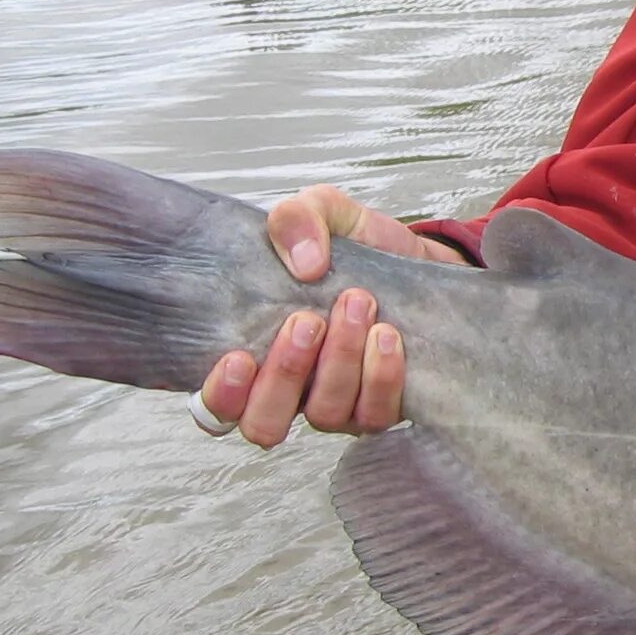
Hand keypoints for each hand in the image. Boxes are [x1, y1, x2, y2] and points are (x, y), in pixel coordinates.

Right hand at [196, 185, 467, 447]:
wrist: (419, 258)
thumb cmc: (356, 248)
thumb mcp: (322, 212)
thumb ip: (297, 218)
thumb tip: (304, 263)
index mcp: (255, 353)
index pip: (216, 406)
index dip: (221, 395)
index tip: (240, 357)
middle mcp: (290, 391)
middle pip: (264, 422)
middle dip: (284, 373)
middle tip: (307, 320)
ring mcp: (336, 405)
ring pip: (324, 413)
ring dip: (340, 359)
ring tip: (358, 304)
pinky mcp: (381, 408)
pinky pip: (374, 414)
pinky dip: (381, 375)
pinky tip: (389, 335)